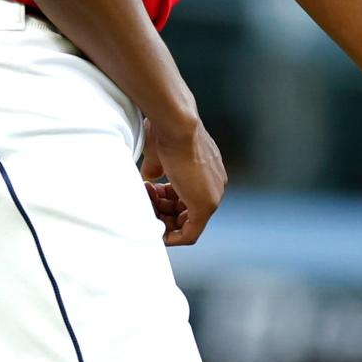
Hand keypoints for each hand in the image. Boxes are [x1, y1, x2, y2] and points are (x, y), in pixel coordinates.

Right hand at [141, 116, 226, 245]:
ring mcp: (213, 196)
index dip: (166, 199)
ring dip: (164, 220)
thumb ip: (156, 169)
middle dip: (163, 212)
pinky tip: (157, 231)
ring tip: (146, 203)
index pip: (187, 194)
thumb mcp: (160, 153)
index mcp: (209, 170)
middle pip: (187, 211)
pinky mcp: (205, 206)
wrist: (178, 125)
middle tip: (145, 201)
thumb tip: (150, 177)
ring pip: (187, 222)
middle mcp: (216, 184)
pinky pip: (190, 233)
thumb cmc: (170, 131)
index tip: (150, 195)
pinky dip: (173, 236)